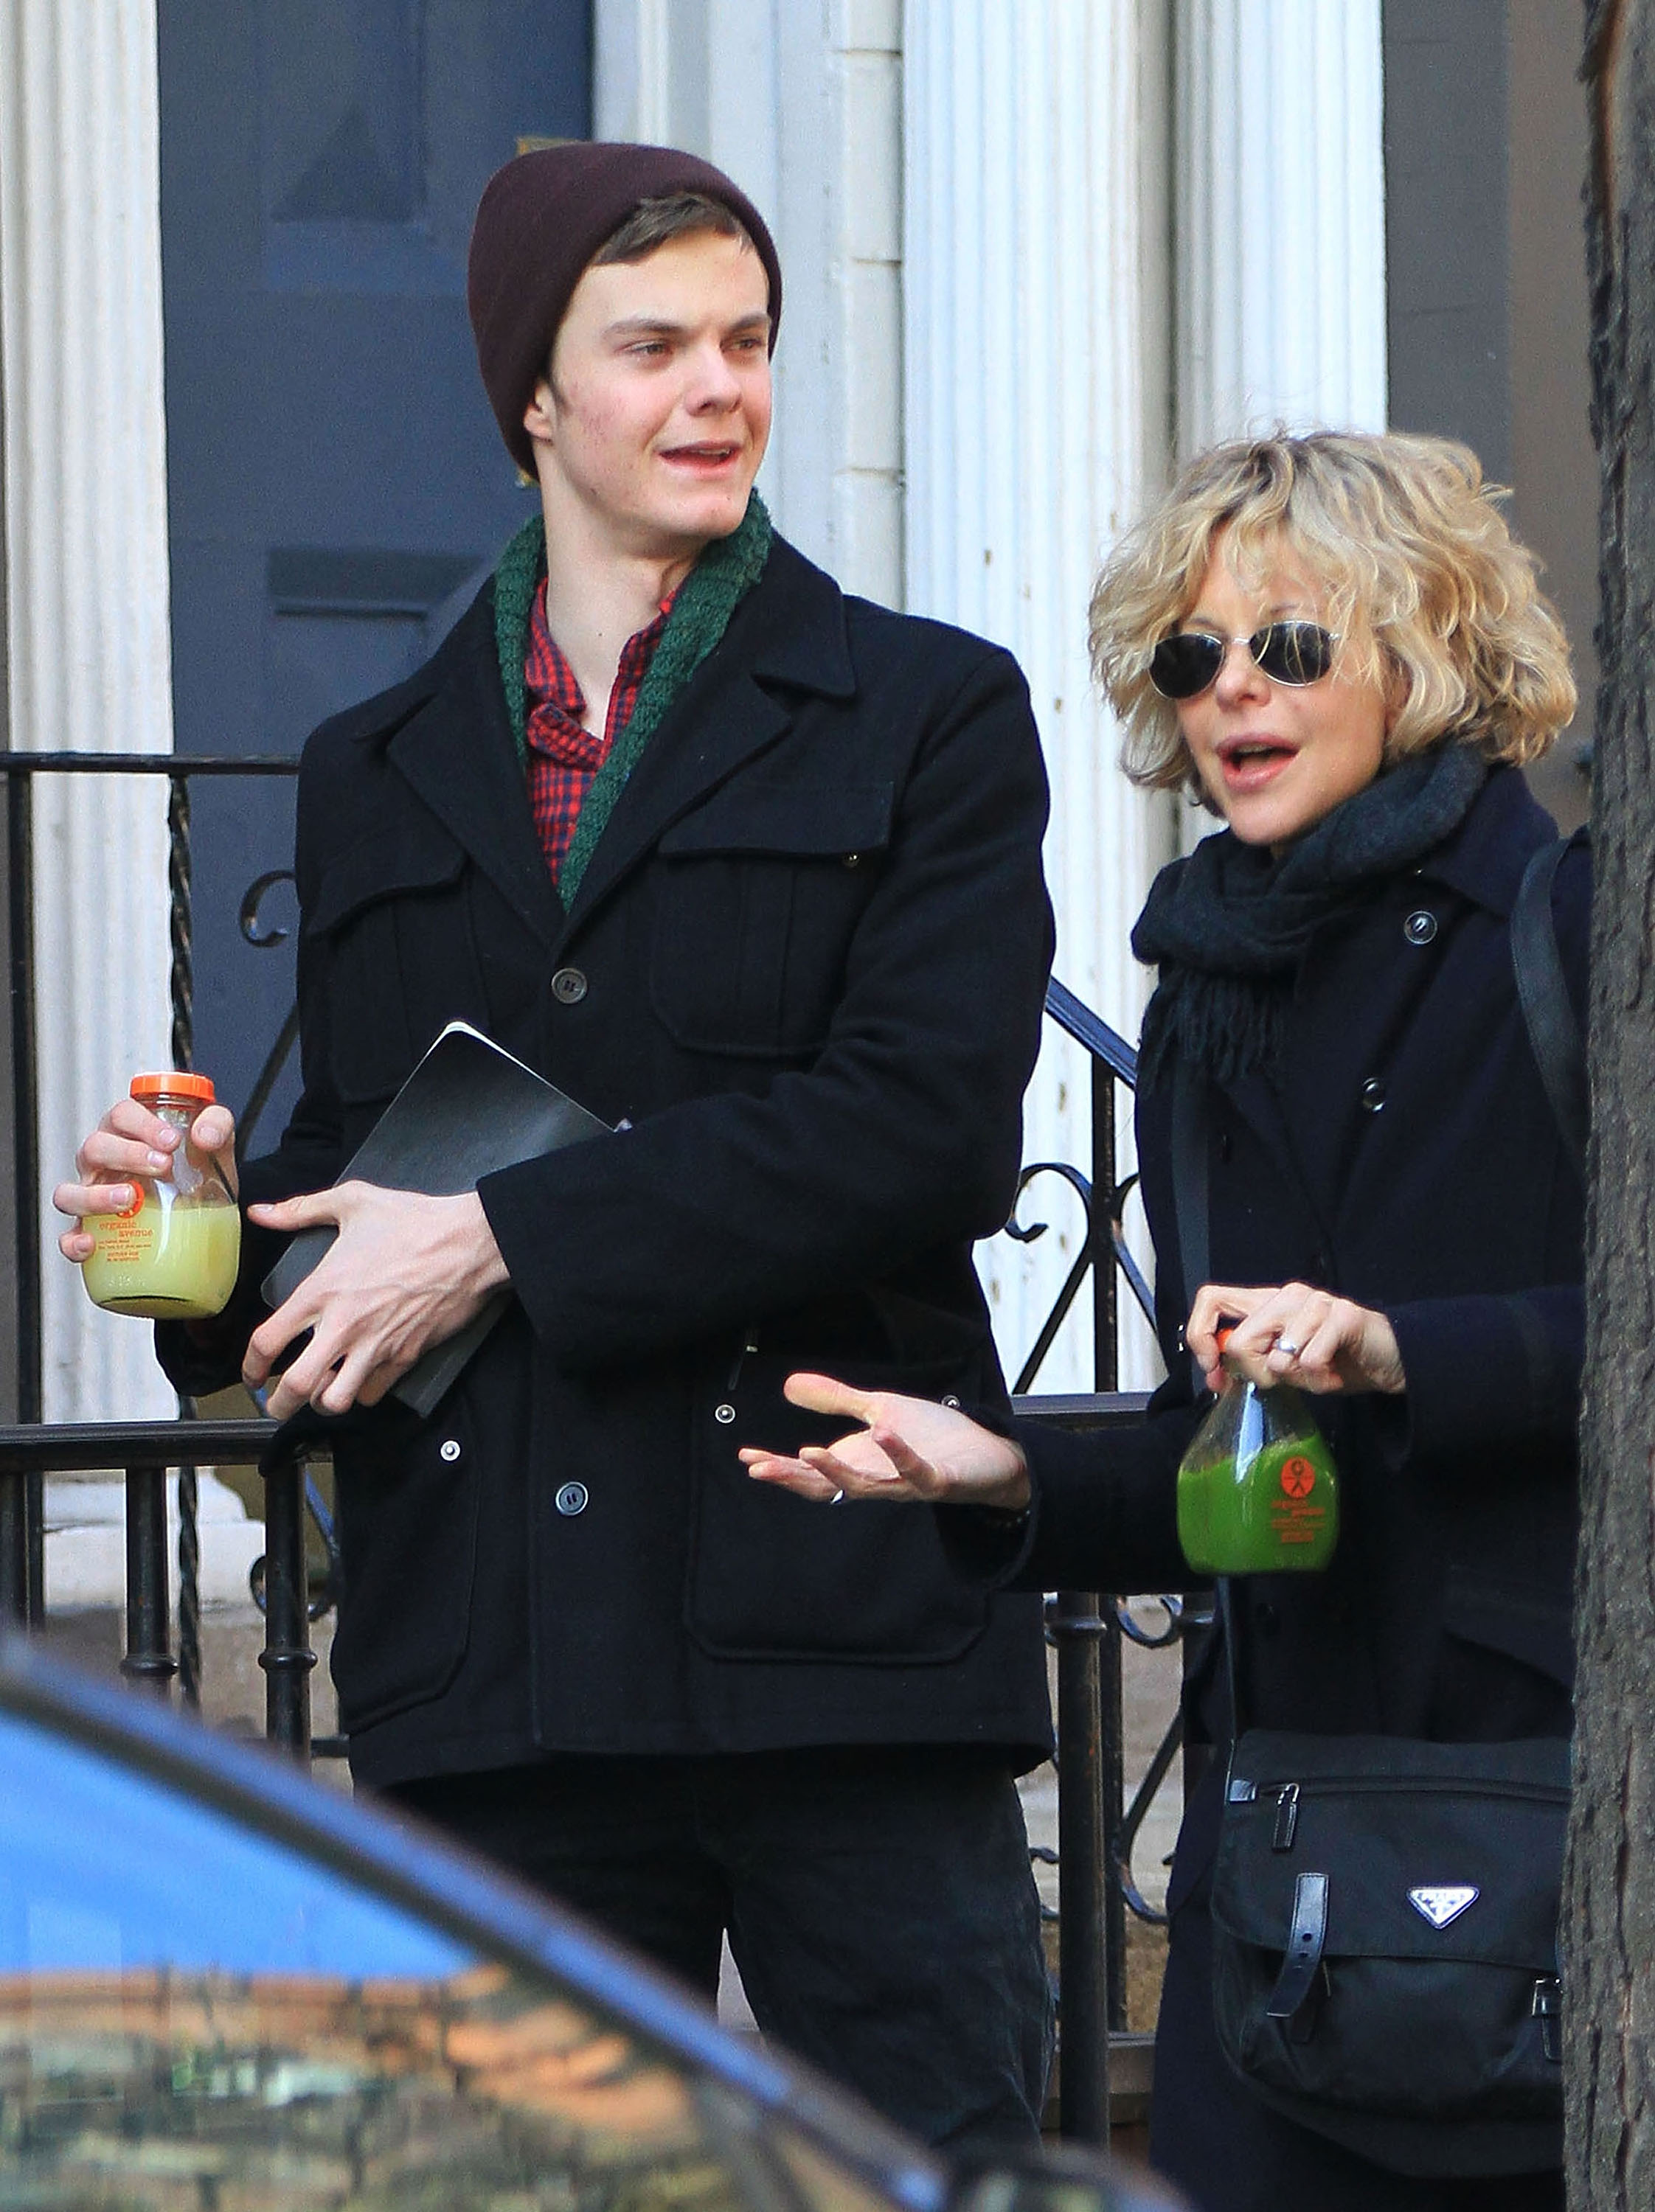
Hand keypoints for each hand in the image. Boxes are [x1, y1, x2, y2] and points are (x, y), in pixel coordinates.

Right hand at [54, 1098, 238, 1263]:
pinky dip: (73, 1242)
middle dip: (127, 1154)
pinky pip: (69, 1238)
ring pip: (70, 1192)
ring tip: (129, 1198)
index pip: (122, 1115)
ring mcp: (93, 1195)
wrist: (203, 1208)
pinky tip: (92, 1244)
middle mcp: (102, 1161)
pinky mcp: (93, 1231)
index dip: (142, 1124)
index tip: (172, 1140)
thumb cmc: (197, 1166)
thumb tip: (205, 1137)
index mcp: (127, 1132)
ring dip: (94, 1196)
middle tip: (162, 1165)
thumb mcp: (215, 1140)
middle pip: (95, 1148)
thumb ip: (216, 1126)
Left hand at [243, 1183, 509, 1419]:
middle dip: (278, 1404)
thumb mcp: (354, 1200)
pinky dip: (361, 1392)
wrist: (470, 1243)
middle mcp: (344, 1325)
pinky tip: (358, 1379)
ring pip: (335, 1401)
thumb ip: (301, 1209)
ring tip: (320, 1394)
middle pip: (296, 1387)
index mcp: (323, 1290)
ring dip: (322, 1402)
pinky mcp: (405, 1356)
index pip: (268, 1341)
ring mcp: (376, 1345)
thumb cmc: (415, 1221)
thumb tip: (261, 1212)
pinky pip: (372, 1393)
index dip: (250, 1365)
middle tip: (277, 1404)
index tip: (252, 1372)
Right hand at [739, 1371, 1030, 1509]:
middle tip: (760, 1467)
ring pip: (864, 1486)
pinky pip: (915, 1472)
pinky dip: (898, 1455)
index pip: (811, 1472)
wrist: (988, 1454)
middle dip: (793, 1477)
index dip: (780, 1466)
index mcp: (860, 1464)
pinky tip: (881, 1433)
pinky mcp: (939, 1481)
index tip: (747, 1457)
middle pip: (827, 1486)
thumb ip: (836, 1399)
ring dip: (835, 1471)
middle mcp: (878, 1480)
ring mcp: (907, 1484)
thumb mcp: (878, 1409)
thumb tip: (789, 1384)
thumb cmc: (933, 1436)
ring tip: (808, 1451)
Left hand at [1186, 1281, 1404, 1396]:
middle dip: (1257, 1374)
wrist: (1387, 1360)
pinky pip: (1311, 1360)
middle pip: (1239, 1340)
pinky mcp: (1343, 1315)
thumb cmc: (1333, 1361)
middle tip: (1283, 1380)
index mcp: (1266, 1302)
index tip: (1215, 1371)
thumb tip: (1215, 1376)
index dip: (1202, 1338)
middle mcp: (1286, 1295)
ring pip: (1277, 1355)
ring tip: (1318, 1373)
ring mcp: (1315, 1302)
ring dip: (1297, 1378)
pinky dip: (1321, 1379)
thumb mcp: (1285, 1364)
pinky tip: (1334, 1373)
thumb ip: (1252, 1362)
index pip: (1211, 1300)